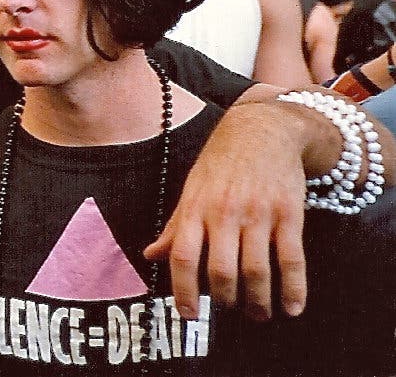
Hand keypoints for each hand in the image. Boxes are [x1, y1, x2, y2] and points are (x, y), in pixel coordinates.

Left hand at [145, 101, 306, 320]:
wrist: (263, 129)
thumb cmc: (221, 163)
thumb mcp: (191, 189)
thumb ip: (175, 226)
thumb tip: (150, 254)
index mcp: (195, 208)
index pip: (182, 256)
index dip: (183, 289)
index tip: (188, 315)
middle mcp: (224, 212)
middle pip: (221, 270)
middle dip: (225, 300)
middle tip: (229, 311)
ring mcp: (258, 213)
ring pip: (256, 270)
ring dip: (257, 301)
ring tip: (258, 314)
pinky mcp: (289, 213)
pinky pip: (292, 258)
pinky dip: (293, 288)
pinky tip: (291, 307)